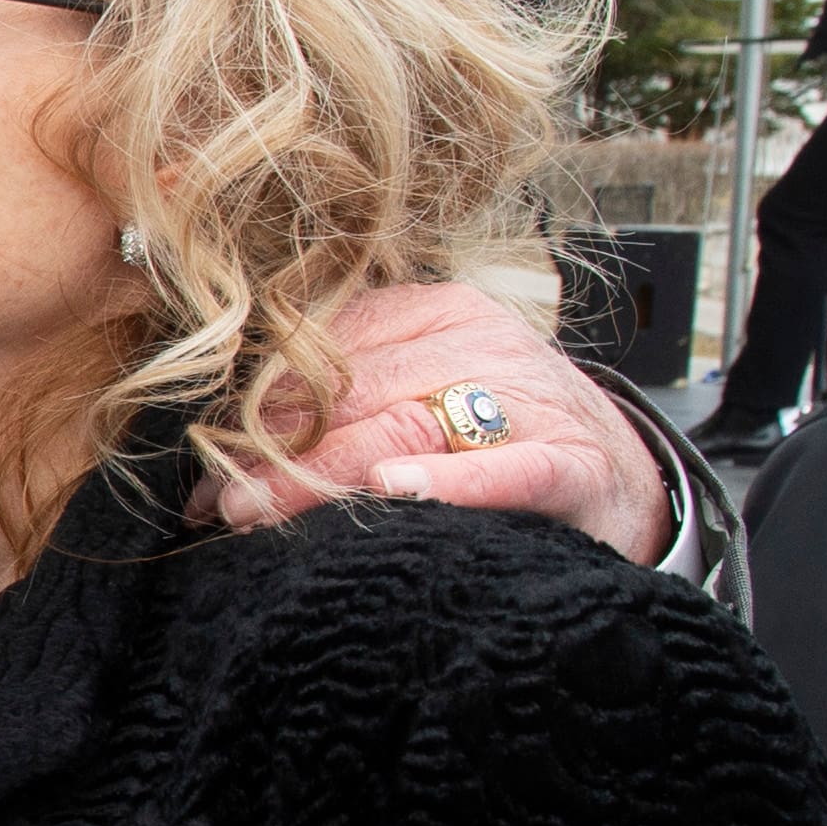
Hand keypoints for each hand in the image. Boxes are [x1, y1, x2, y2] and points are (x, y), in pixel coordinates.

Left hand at [205, 278, 669, 559]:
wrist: (621, 478)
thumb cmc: (494, 437)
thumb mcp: (420, 392)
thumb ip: (341, 402)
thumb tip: (225, 445)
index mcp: (435, 313)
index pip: (328, 350)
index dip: (258, 407)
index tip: (205, 460)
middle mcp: (482, 343)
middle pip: (355, 394)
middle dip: (275, 451)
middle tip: (219, 501)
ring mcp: (531, 400)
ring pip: (410, 426)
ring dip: (327, 474)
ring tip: (260, 512)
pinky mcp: (575, 463)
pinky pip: (510, 467)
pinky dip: (454, 481)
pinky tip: (399, 492)